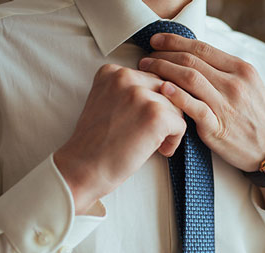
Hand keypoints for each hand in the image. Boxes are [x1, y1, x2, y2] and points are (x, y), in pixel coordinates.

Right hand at [54, 64, 185, 212]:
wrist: (83, 168)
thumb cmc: (96, 142)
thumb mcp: (105, 102)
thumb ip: (128, 92)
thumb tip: (165, 91)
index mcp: (112, 71)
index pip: (151, 80)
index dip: (149, 104)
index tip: (136, 122)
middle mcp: (126, 77)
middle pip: (166, 91)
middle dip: (163, 114)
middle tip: (146, 135)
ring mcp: (141, 95)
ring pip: (176, 107)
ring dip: (169, 128)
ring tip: (151, 144)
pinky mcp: (156, 114)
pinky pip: (181, 124)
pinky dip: (174, 141)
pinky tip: (159, 150)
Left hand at [138, 34, 264, 171]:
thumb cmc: (257, 118)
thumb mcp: (249, 86)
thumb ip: (225, 71)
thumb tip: (195, 58)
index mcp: (241, 69)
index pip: (202, 48)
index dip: (175, 42)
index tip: (157, 41)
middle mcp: (235, 84)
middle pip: (192, 61)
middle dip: (163, 55)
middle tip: (147, 58)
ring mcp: (226, 105)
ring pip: (190, 79)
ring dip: (163, 71)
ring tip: (147, 71)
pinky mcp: (218, 128)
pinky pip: (195, 108)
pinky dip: (177, 96)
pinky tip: (163, 89)